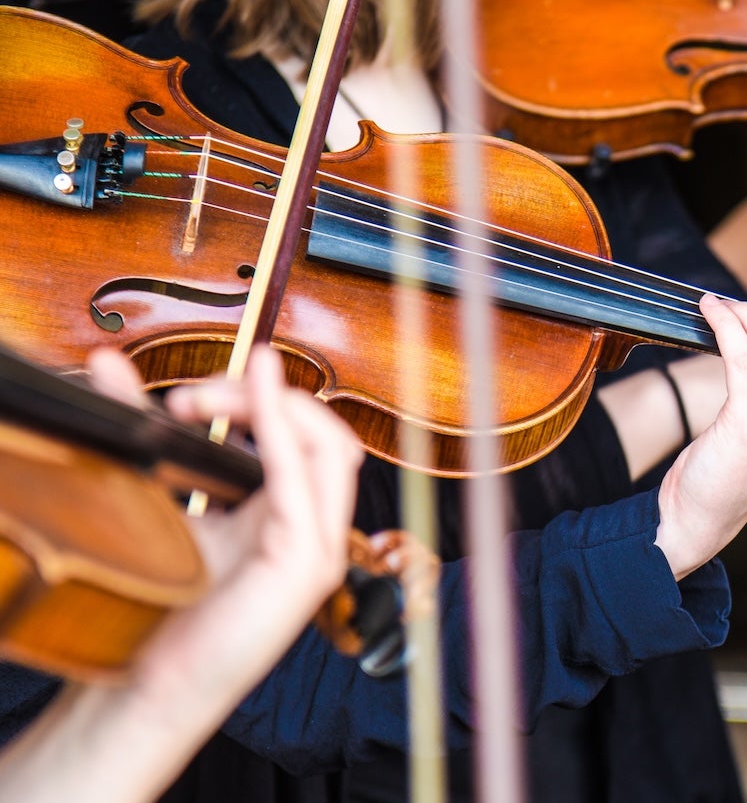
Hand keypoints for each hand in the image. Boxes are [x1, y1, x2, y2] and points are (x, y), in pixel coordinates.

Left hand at [89, 346, 361, 703]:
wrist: (152, 686)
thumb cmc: (161, 607)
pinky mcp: (304, 564)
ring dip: (273, 405)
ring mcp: (319, 549)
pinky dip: (279, 430)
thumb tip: (108, 366)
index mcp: (290, 518)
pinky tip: (251, 399)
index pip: (307, 437)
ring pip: (331, 446)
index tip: (194, 393)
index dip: (260, 398)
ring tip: (208, 396)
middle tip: (194, 394)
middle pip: (326, 433)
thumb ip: (145, 435)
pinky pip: (305, 479)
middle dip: (266, 395)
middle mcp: (316, 531)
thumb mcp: (159, 502)